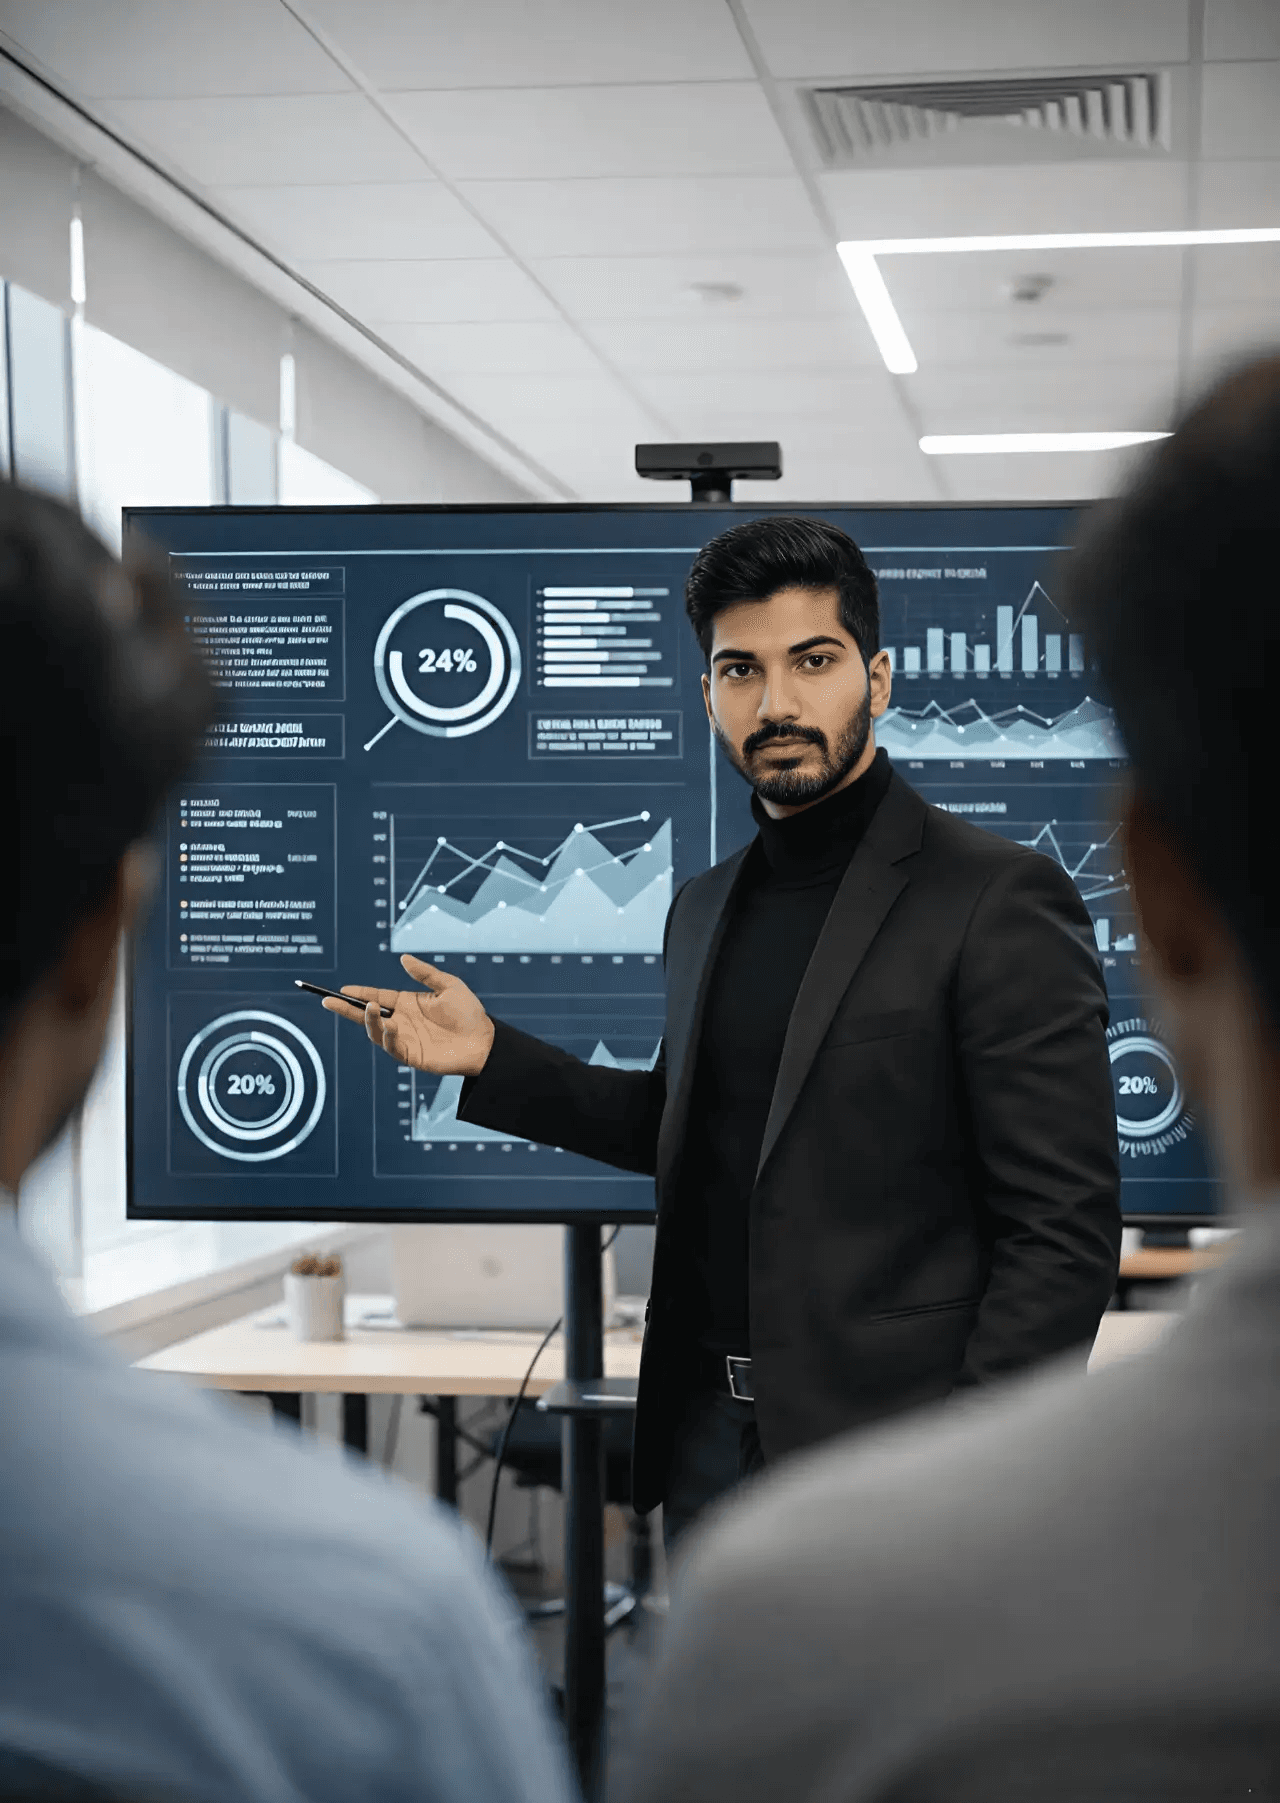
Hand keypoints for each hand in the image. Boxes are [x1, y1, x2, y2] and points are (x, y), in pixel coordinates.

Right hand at [322, 956, 495, 1075]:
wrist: (485, 1041)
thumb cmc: (469, 1013)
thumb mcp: (449, 985)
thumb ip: (425, 973)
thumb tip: (403, 958)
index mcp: (408, 1003)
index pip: (378, 996)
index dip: (359, 993)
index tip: (342, 989)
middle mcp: (402, 1020)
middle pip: (368, 1015)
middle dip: (347, 1009)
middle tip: (328, 1001)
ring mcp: (405, 1038)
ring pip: (375, 1031)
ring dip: (368, 1020)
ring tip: (370, 1006)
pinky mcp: (411, 1055)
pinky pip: (392, 1047)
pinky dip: (387, 1037)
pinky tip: (389, 1026)